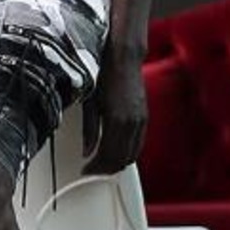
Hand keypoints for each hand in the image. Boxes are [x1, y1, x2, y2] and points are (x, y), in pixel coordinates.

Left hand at [80, 48, 147, 176]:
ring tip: (102, 164)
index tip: (86, 170)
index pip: (108, 156)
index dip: (96, 167)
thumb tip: (86, 151)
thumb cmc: (105, 74)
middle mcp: (132, 123)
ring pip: (132, 153)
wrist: (124, 58)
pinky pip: (138, 143)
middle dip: (106, 169)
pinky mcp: (144, 117)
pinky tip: (116, 151)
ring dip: (118, 163)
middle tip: (92, 170)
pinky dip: (127, 152)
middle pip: (122, 159)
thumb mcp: (90, 103)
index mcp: (117, 121)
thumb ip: (89, 130)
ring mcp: (141, 121)